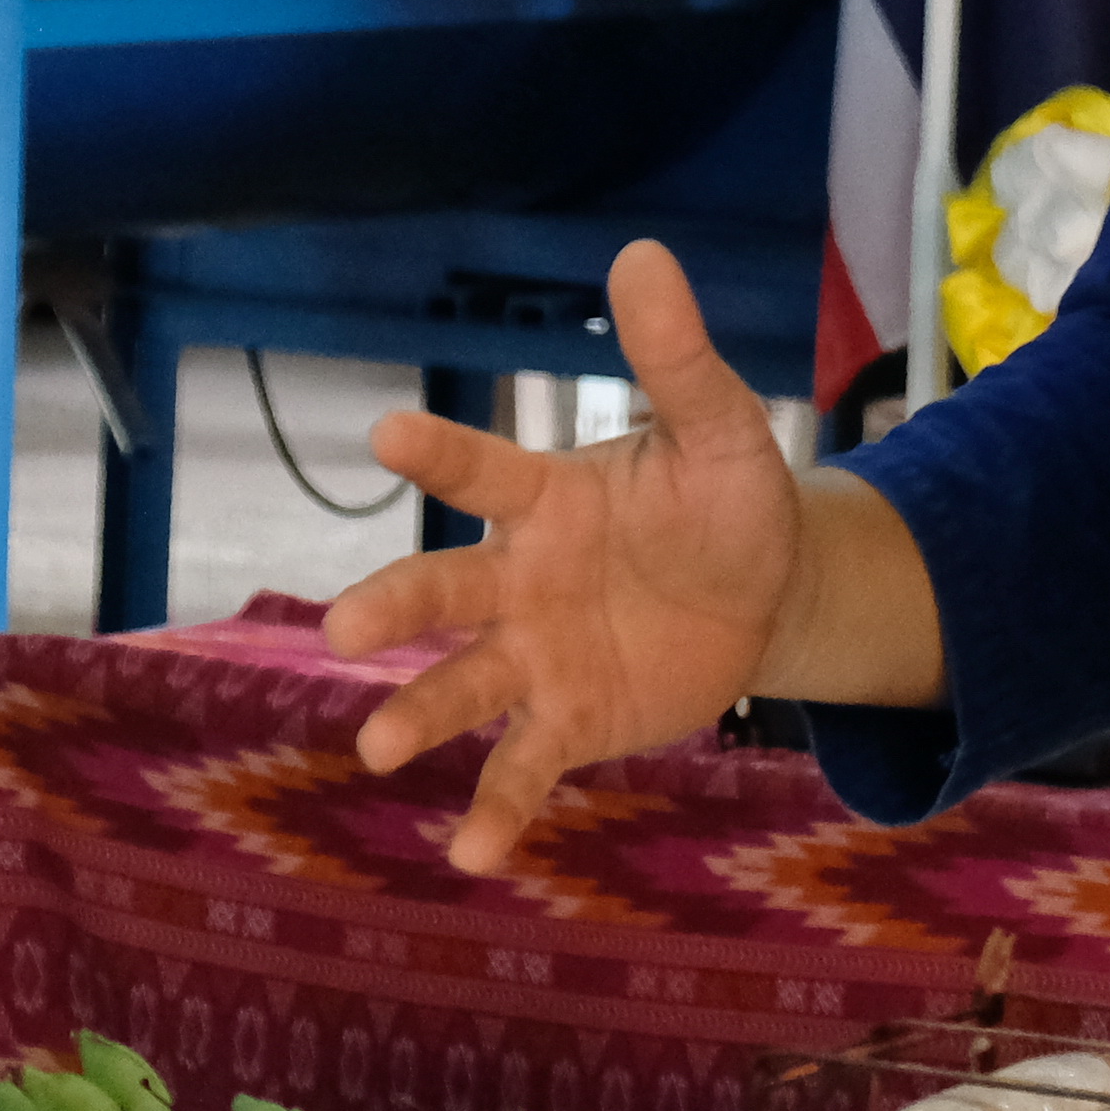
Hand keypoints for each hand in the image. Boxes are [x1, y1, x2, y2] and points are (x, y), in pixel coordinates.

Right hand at [324, 241, 803, 872]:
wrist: (764, 591)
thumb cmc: (724, 499)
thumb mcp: (718, 429)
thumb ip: (675, 357)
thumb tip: (643, 252)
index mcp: (548, 497)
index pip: (482, 468)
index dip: (437, 453)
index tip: (385, 432)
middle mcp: (519, 578)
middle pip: (443, 589)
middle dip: (393, 606)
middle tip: (344, 631)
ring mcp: (536, 655)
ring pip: (462, 685)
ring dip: (417, 714)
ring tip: (375, 748)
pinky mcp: (568, 720)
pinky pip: (523, 766)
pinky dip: (496, 810)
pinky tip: (469, 859)